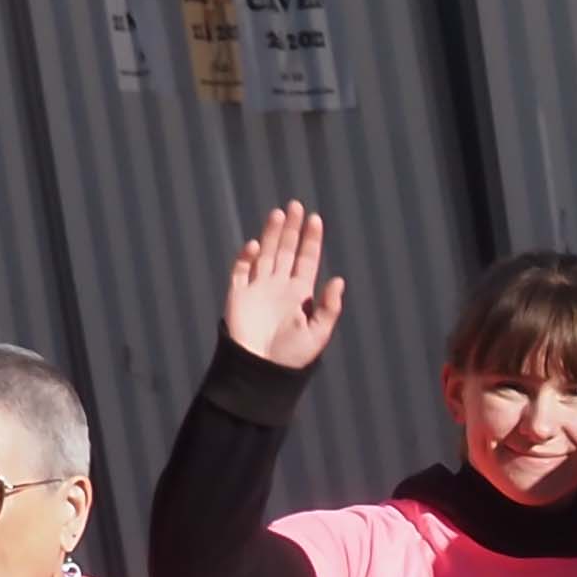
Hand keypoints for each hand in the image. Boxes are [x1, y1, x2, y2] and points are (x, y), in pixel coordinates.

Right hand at [221, 204, 343, 369]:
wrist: (261, 371)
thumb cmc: (292, 356)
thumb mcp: (318, 333)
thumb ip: (328, 307)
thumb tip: (338, 280)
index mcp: (300, 293)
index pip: (306, 259)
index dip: (311, 240)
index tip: (315, 219)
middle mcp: (279, 286)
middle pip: (285, 250)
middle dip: (291, 229)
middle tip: (295, 205)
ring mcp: (257, 288)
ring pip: (265, 254)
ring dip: (271, 234)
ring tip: (278, 214)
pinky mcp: (238, 295)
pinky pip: (240, 271)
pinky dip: (246, 258)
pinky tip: (255, 246)